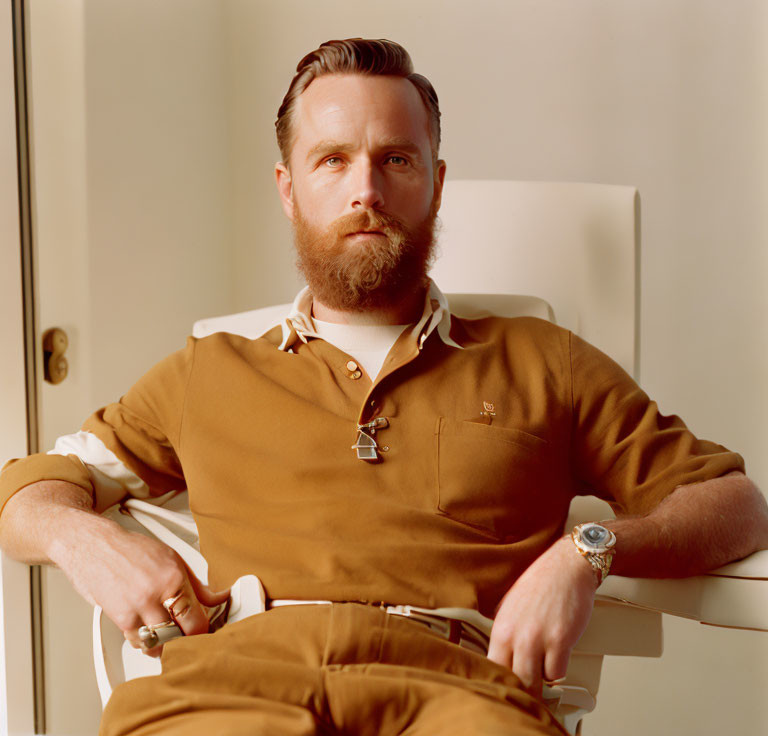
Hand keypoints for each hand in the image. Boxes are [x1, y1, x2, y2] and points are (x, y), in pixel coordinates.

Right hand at [49, 508, 228, 655]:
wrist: (95, 546)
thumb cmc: (132, 550)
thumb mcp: (173, 559)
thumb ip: (197, 585)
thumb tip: (218, 599)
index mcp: (174, 578)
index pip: (197, 620)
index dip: (203, 633)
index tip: (205, 634)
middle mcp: (155, 594)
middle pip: (179, 637)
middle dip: (186, 642)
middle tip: (189, 640)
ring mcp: (136, 608)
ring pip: (158, 645)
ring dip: (165, 645)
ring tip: (169, 637)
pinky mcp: (119, 619)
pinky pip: (138, 642)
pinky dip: (146, 642)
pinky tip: (149, 632)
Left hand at [487, 537, 598, 696]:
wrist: (566, 567)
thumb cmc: (540, 585)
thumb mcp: (510, 608)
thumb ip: (506, 636)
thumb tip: (501, 661)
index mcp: (500, 629)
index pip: (492, 669)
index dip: (500, 683)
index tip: (506, 689)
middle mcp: (516, 636)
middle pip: (514, 682)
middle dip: (522, 690)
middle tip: (527, 692)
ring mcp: (538, 639)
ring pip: (536, 682)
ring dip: (541, 680)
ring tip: (543, 668)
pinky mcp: (561, 640)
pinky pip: (557, 673)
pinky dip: (558, 670)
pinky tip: (557, 656)